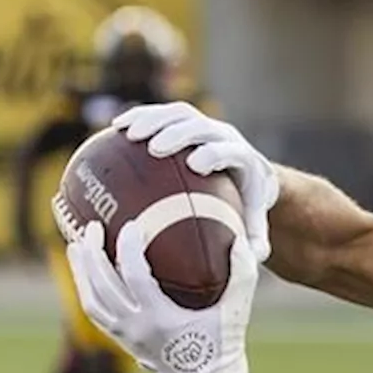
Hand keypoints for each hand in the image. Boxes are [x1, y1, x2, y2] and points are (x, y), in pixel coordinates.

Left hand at [65, 220, 257, 372]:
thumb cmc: (222, 342)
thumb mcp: (236, 309)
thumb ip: (242, 276)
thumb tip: (240, 241)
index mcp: (161, 319)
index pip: (136, 276)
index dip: (129, 248)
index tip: (131, 226)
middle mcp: (137, 327)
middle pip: (104, 285)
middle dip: (94, 253)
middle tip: (92, 227)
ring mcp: (124, 335)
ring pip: (91, 299)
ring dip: (81, 270)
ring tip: (77, 244)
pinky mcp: (120, 340)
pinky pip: (94, 311)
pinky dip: (85, 288)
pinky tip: (85, 270)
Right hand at [113, 102, 278, 261]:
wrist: (250, 175)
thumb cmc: (247, 208)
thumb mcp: (256, 228)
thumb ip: (255, 245)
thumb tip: (245, 258)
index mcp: (245, 159)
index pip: (232, 151)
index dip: (215, 153)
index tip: (195, 165)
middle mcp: (226, 136)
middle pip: (202, 126)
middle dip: (179, 133)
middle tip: (155, 148)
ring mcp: (206, 125)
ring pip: (180, 114)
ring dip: (153, 119)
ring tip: (127, 133)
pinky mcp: (188, 120)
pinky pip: (162, 113)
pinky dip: (140, 116)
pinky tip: (115, 128)